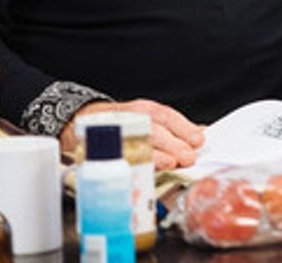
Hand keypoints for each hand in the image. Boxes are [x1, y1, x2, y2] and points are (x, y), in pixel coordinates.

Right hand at [63, 98, 204, 170]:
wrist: (81, 122)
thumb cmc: (123, 124)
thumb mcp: (149, 119)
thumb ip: (174, 127)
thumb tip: (200, 133)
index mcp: (143, 110)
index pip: (165, 116)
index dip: (183, 127)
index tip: (198, 140)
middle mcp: (128, 119)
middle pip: (153, 129)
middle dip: (172, 144)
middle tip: (187, 157)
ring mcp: (112, 134)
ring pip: (135, 143)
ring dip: (154, 154)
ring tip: (170, 163)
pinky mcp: (99, 150)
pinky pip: (115, 157)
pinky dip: (130, 165)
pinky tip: (143, 171)